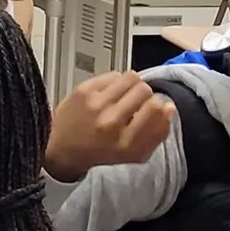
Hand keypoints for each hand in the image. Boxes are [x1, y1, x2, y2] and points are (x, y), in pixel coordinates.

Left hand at [44, 70, 176, 182]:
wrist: (59, 150)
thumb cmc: (98, 153)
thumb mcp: (132, 156)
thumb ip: (156, 134)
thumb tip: (169, 107)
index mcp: (126, 145)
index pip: (156, 109)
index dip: (158, 106)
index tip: (152, 109)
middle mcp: (111, 123)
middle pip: (145, 90)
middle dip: (144, 95)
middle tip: (135, 104)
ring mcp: (96, 104)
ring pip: (131, 77)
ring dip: (131, 86)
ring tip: (123, 96)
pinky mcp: (84, 90)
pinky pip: (113, 75)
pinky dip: (115, 83)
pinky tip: (108, 94)